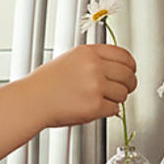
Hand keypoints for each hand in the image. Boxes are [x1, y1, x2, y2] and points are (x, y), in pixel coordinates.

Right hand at [18, 44, 136, 127]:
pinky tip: (97, 108)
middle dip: (129, 84)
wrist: (32, 101)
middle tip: (124, 89)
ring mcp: (95, 86)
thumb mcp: (70, 60)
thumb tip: (118, 69)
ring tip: (102, 100)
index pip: (124, 55)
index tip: (131, 71)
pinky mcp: (94, 106)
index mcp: (88, 53)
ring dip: (117, 99)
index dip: (131, 66)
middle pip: (128, 75)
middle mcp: (94, 67)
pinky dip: (109, 111)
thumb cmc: (46, 84)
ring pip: (123, 94)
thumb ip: (94, 61)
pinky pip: (114, 109)